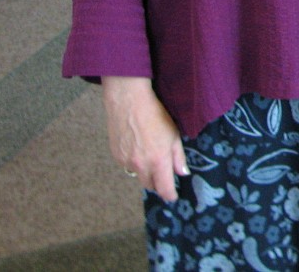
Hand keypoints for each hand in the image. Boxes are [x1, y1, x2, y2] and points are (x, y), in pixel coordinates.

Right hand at [102, 76, 187, 200]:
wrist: (128, 102)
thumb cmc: (155, 115)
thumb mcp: (174, 135)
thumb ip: (178, 157)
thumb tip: (182, 173)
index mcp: (158, 160)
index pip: (164, 188)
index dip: (169, 195)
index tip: (173, 197)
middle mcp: (140, 165)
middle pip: (149, 185)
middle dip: (157, 184)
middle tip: (163, 176)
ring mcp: (126, 162)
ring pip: (137, 176)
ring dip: (145, 172)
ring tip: (150, 157)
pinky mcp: (116, 156)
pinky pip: (127, 166)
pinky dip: (134, 163)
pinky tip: (138, 148)